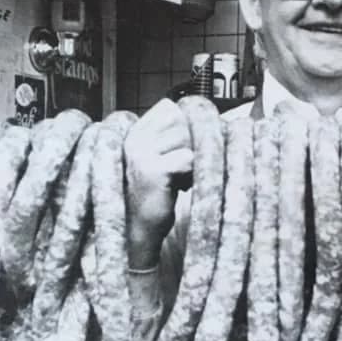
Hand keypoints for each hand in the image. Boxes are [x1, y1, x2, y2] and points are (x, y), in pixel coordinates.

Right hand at [123, 99, 192, 267]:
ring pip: (188, 139)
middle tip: (185, 169)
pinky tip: (183, 187)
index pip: (170, 109)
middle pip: (182, 122)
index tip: (184, 148)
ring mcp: (142, 153)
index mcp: (134, 132)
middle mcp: (135, 139)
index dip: (186, 125)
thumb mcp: (157, 159)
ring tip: (183, 179)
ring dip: (194, 159)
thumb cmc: (153, 196)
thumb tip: (207, 120)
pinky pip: (189, 158)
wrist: (136, 232)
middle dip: (193, 143)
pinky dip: (194, 173)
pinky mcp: (154, 171)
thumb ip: (172, 138)